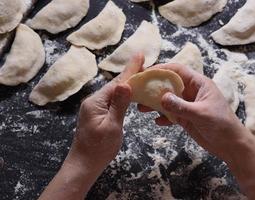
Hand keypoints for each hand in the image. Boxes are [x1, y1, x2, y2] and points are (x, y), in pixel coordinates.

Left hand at [66, 54, 143, 173]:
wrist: (84, 165)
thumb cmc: (99, 149)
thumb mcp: (112, 126)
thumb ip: (119, 105)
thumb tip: (126, 84)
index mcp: (97, 102)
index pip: (117, 82)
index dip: (131, 69)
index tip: (140, 55)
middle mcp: (94, 101)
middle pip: (115, 85)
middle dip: (130, 74)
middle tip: (145, 63)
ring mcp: (95, 107)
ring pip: (114, 92)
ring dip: (128, 84)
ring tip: (141, 76)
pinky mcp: (97, 114)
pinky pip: (112, 100)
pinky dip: (123, 95)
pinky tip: (130, 93)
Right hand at [139, 63, 247, 158]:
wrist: (230, 145)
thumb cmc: (221, 124)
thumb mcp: (201, 114)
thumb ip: (181, 106)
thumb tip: (162, 97)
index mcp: (198, 84)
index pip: (177, 70)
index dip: (161, 69)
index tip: (145, 73)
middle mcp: (191, 92)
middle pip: (169, 84)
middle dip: (154, 87)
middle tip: (138, 90)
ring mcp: (187, 105)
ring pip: (168, 100)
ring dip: (155, 103)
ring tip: (141, 107)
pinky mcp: (185, 117)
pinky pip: (170, 114)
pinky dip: (163, 116)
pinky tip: (157, 121)